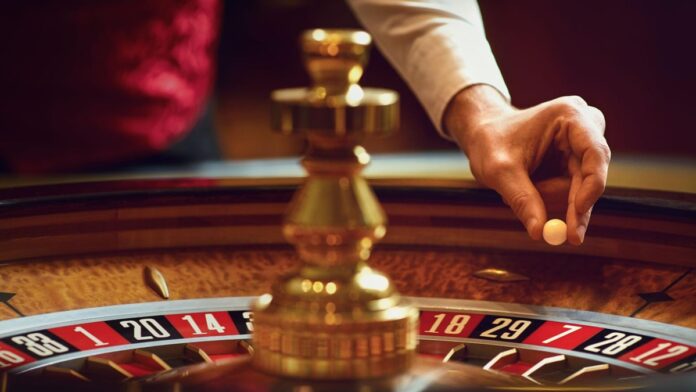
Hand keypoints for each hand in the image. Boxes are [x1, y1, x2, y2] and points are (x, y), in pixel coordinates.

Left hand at [443, 85, 609, 244]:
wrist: (482, 134)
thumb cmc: (489, 142)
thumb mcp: (499, 171)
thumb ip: (521, 199)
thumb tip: (539, 232)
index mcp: (570, 116)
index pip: (595, 153)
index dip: (591, 186)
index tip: (578, 215)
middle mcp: (583, 127)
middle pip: (591, 174)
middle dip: (576, 206)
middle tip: (570, 237)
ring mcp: (581, 145)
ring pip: (580, 187)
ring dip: (551, 199)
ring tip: (519, 189)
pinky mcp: (575, 162)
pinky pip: (571, 191)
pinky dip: (550, 199)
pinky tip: (528, 188)